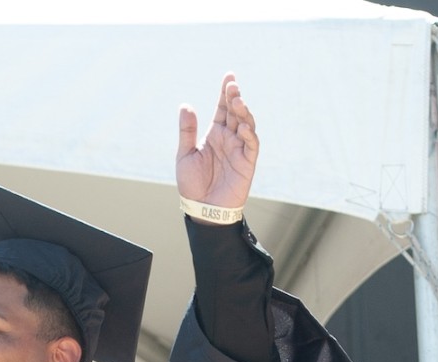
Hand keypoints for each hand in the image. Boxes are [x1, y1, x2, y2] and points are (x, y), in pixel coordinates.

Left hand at [176, 72, 258, 208]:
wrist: (202, 209)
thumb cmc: (193, 184)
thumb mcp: (185, 155)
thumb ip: (187, 131)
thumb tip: (185, 105)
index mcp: (215, 134)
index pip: (222, 108)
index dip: (225, 92)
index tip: (229, 76)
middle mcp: (229, 138)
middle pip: (236, 112)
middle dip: (235, 97)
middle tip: (232, 85)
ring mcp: (239, 149)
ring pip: (246, 124)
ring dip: (243, 111)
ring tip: (236, 100)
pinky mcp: (247, 162)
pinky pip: (252, 144)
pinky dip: (249, 133)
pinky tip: (243, 125)